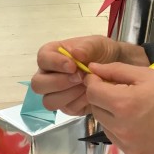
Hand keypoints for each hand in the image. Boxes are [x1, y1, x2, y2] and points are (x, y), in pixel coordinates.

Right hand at [32, 36, 146, 114]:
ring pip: (49, 101)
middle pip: (38, 85)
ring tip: (86, 86)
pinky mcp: (68, 106)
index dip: (55, 63)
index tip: (73, 65)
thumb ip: (86, 47)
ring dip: (69, 95)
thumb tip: (76, 54)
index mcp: (51, 55)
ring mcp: (56, 93)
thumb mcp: (96, 43)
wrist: (115, 68)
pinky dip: (80, 103)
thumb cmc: (101, 52)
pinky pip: (67, 110)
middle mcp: (48, 75)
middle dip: (59, 83)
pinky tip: (91, 95)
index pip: (42, 59)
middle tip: (80, 78)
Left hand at [84, 63, 153, 153]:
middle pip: (97, 111)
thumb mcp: (149, 75)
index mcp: (123, 104)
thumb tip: (92, 68)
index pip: (92, 93)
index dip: (96, 82)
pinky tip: (144, 128)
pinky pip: (122, 145)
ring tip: (137, 111)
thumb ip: (116, 71)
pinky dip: (127, 135)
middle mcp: (122, 130)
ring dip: (114, 118)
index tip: (104, 79)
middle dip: (105, 100)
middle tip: (125, 93)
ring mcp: (129, 148)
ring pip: (108, 129)